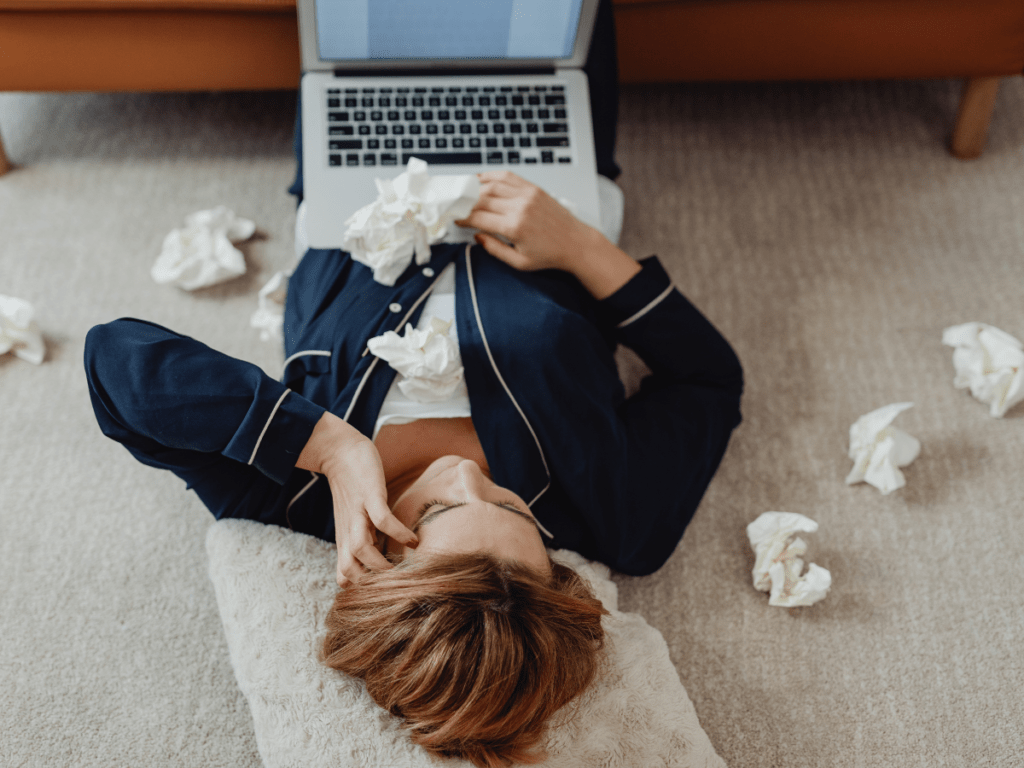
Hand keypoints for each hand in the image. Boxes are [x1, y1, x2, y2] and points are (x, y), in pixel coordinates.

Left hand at [296, 412, 417, 586]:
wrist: (338, 450)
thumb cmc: (349, 486)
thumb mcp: (351, 519)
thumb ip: (356, 543)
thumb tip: (358, 570)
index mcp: (346, 538)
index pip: (346, 575)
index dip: (362, 590)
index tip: (384, 596)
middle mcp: (350, 529)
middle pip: (349, 568)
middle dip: (370, 582)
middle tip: (394, 586)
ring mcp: (358, 512)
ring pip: (360, 547)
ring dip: (380, 561)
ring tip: (402, 567)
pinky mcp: (369, 494)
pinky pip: (381, 518)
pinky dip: (397, 531)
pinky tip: (413, 539)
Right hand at [455, 171, 598, 272]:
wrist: (575, 243)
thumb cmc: (550, 254)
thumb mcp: (519, 262)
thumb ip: (494, 249)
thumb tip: (477, 236)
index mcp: (514, 227)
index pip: (478, 217)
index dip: (464, 218)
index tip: (458, 219)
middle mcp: (520, 207)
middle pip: (482, 199)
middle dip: (466, 202)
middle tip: (458, 206)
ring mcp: (527, 194)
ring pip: (492, 184)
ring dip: (475, 188)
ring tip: (466, 193)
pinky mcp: (533, 188)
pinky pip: (508, 176)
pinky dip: (492, 175)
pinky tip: (483, 179)